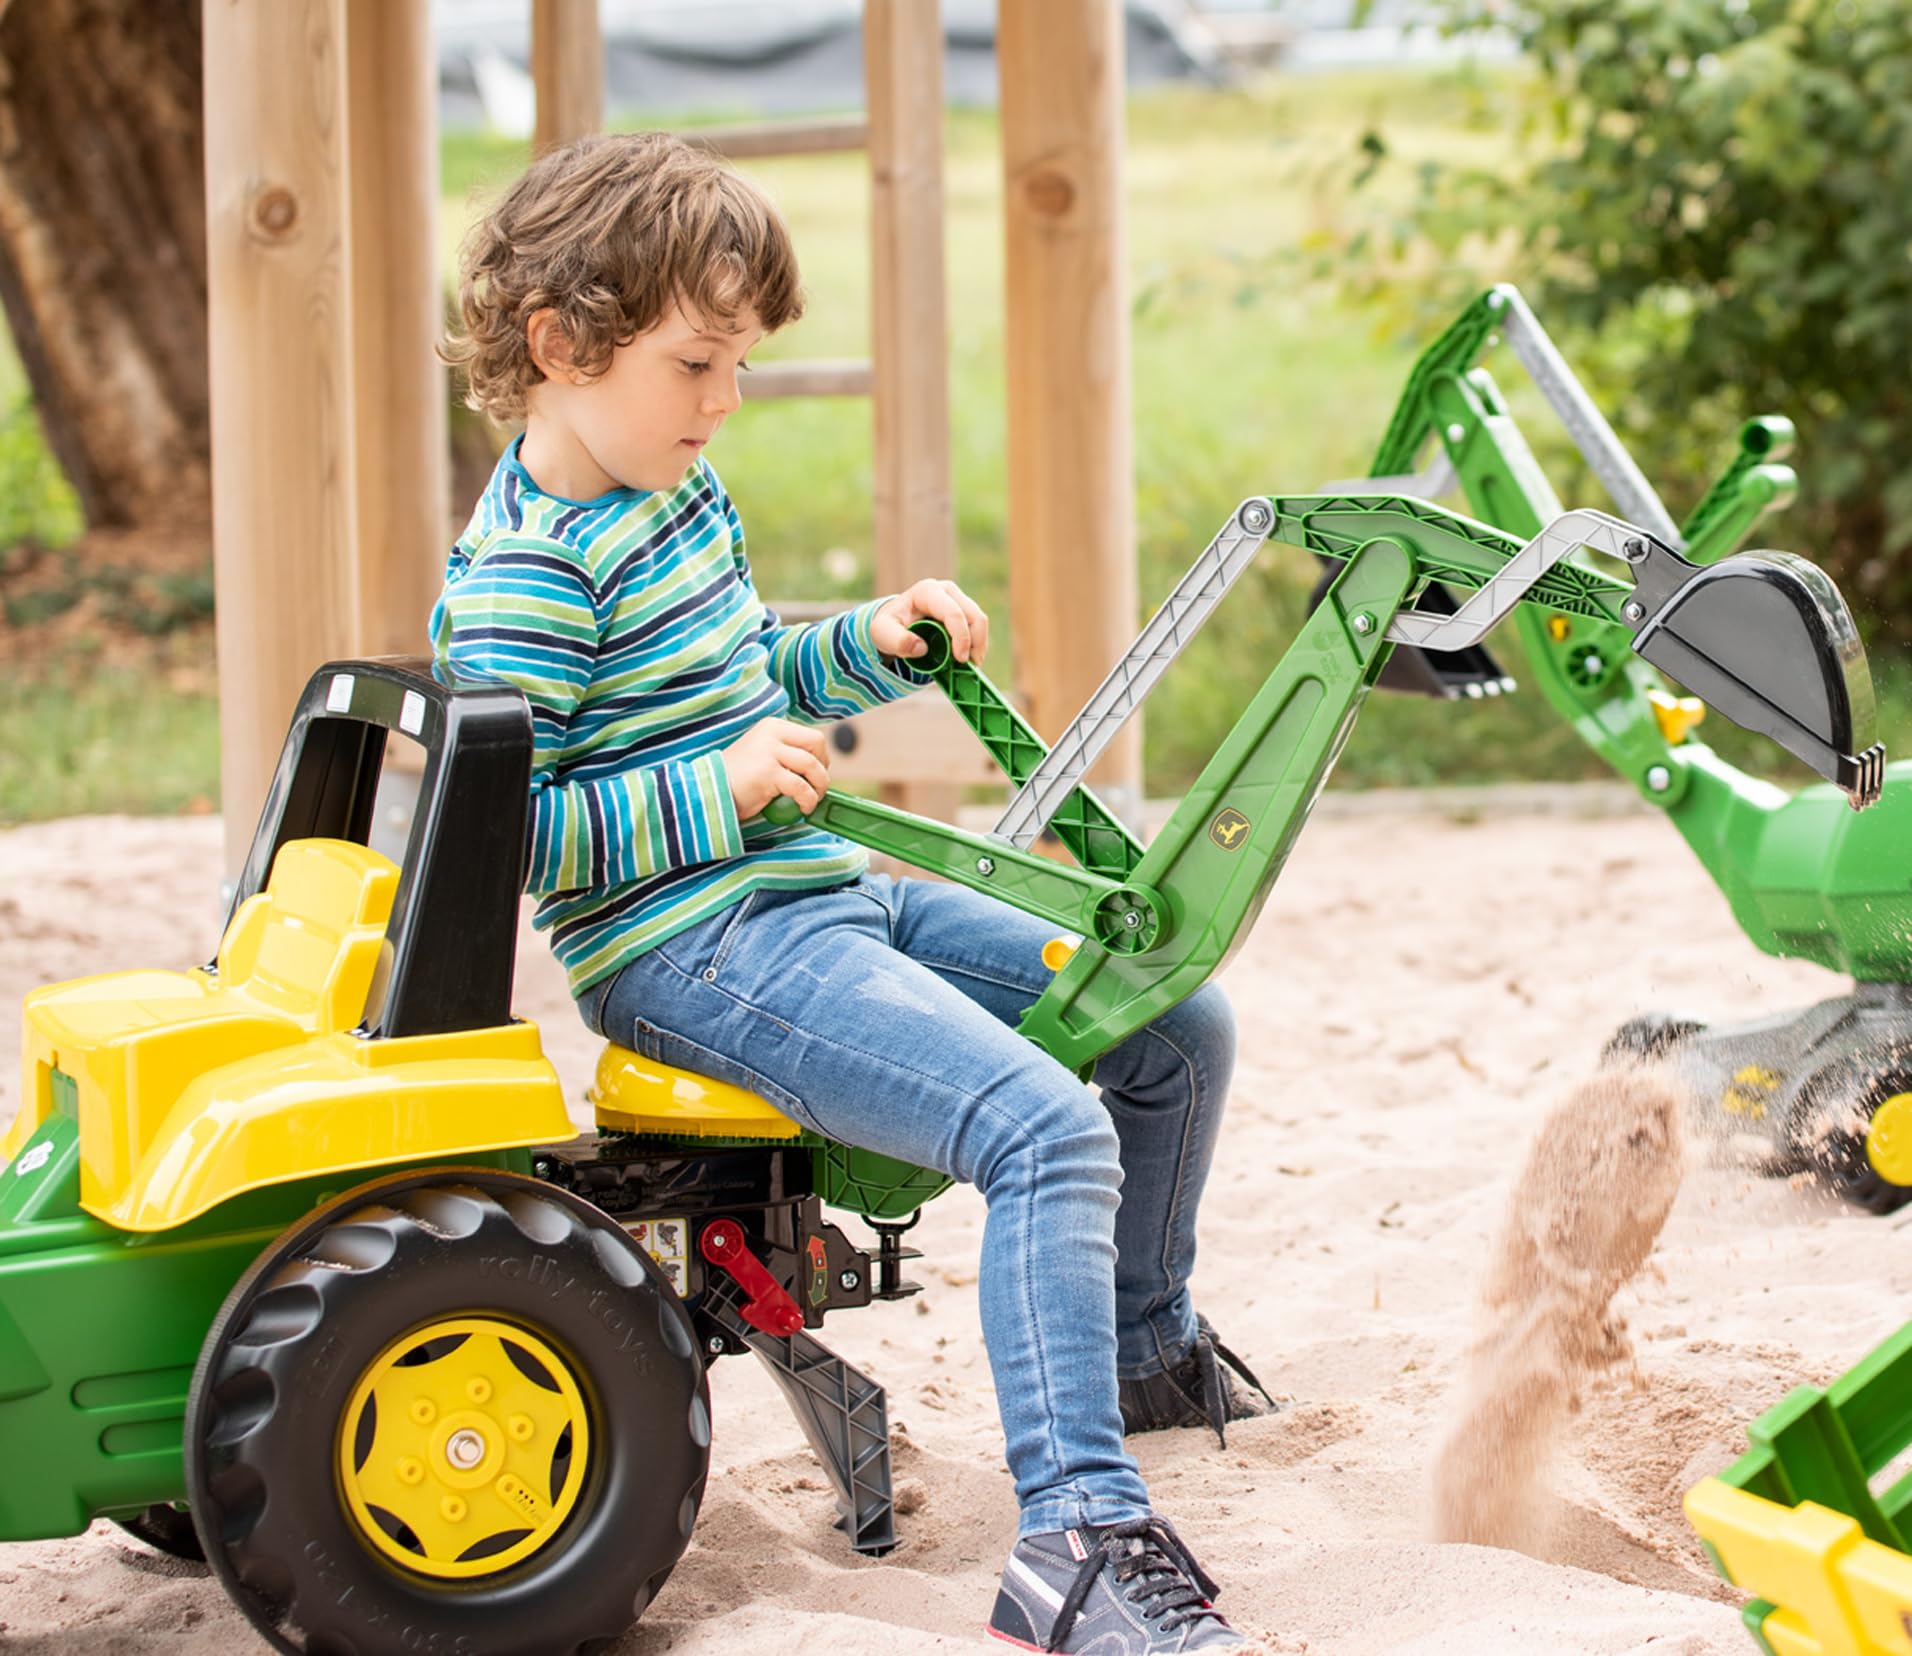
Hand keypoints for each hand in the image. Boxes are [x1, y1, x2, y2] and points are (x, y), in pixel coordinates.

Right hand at [719, 717, 830, 819]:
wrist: (711, 790)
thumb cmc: (740, 779)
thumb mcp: (764, 754)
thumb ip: (787, 753)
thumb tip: (819, 767)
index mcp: (772, 726)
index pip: (812, 737)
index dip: (821, 757)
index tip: (816, 775)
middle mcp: (772, 734)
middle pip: (816, 744)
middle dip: (823, 768)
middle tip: (818, 786)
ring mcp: (769, 751)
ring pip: (811, 765)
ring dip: (819, 786)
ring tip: (812, 800)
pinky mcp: (767, 772)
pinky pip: (800, 787)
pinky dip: (808, 799)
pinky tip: (803, 808)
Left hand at [871, 578, 990, 665]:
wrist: (893, 623)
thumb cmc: (888, 626)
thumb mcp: (882, 633)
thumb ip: (897, 641)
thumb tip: (921, 648)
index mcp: (927, 591)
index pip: (953, 613)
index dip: (961, 637)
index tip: (959, 660)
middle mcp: (947, 591)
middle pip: (974, 616)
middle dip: (975, 643)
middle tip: (968, 667)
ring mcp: (958, 599)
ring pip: (980, 622)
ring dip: (979, 646)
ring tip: (969, 665)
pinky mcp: (964, 610)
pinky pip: (978, 628)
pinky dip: (976, 645)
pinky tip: (967, 659)